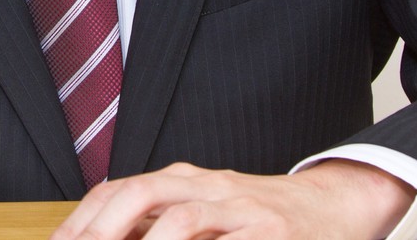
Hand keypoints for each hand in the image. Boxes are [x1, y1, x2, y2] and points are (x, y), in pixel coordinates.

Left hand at [50, 160, 413, 239]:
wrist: (333, 206)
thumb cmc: (259, 218)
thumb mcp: (205, 212)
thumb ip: (159, 224)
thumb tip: (103, 236)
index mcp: (183, 182)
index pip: (120, 190)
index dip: (83, 219)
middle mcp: (206, 187)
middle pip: (142, 192)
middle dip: (103, 225)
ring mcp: (240, 207)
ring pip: (184, 217)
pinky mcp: (272, 231)